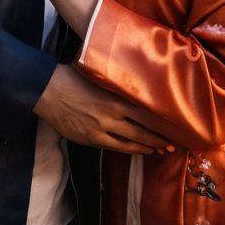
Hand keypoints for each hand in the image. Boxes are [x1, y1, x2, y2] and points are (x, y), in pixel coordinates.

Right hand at [35, 65, 173, 154]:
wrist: (49, 91)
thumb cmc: (73, 77)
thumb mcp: (99, 74)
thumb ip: (115, 80)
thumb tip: (131, 75)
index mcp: (116, 96)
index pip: (145, 111)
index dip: (161, 120)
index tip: (175, 124)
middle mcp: (112, 114)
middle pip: (142, 129)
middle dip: (159, 139)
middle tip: (174, 145)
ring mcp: (102, 128)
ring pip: (131, 141)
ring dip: (147, 147)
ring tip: (160, 150)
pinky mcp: (91, 138)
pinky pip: (115, 146)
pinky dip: (129, 149)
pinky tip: (138, 150)